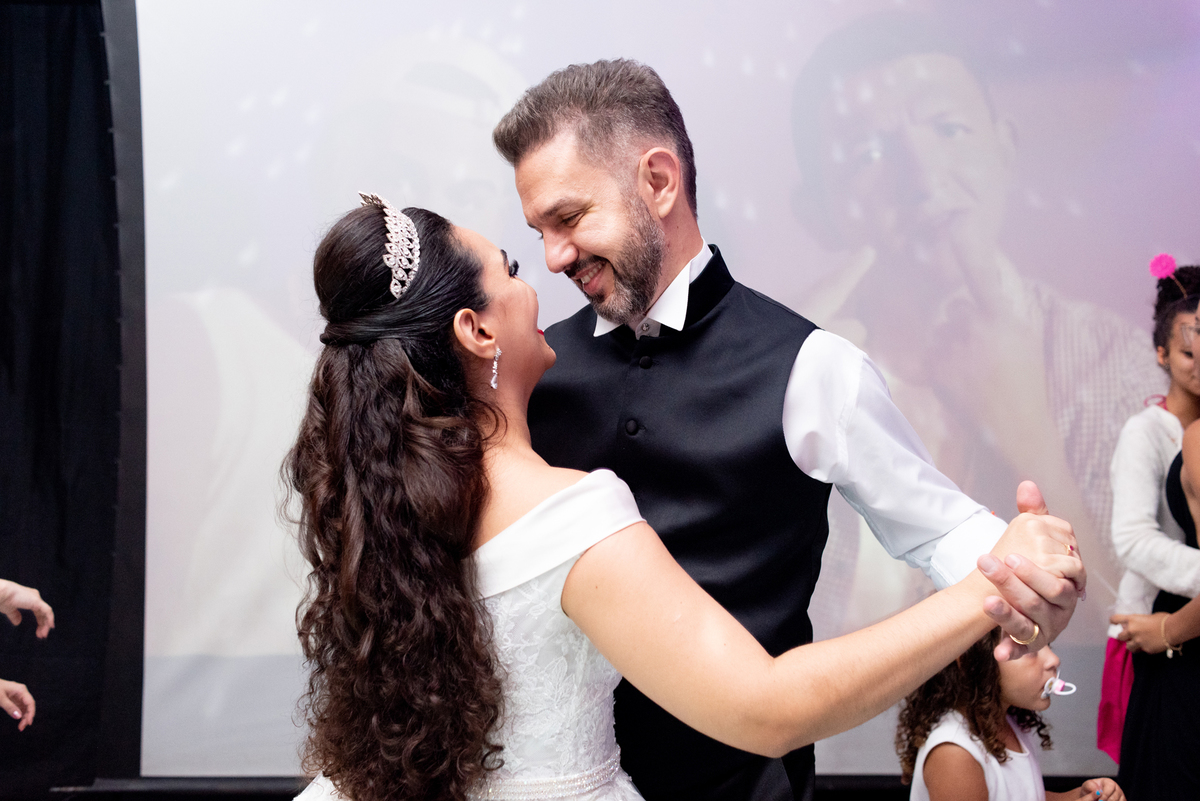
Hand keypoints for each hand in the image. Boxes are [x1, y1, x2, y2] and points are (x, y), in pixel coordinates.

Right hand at [0, 579, 53, 637]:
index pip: (39, 611)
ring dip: (46, 624)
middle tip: (42, 636)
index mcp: (29, 598)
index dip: (40, 622)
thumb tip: (18, 623)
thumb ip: (14, 615)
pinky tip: (50, 626)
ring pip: (46, 613)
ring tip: (43, 635)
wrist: (1, 593)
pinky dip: (50, 618)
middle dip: (43, 625)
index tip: (38, 632)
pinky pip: (47, 611)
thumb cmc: (2, 599)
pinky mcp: (37, 601)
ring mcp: (36, 598)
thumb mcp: (9, 609)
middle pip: (43, 613)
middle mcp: (34, 597)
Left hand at [0, 679, 34, 731]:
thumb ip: (9, 707)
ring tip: (20, 727)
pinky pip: (20, 707)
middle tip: (22, 728)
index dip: (31, 713)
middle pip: (28, 706)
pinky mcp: (13, 699)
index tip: (28, 723)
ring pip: (25, 707)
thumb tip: (18, 717)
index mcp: (21, 690)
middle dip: (27, 717)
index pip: (30, 702)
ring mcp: (18, 695)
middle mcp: (22, 693)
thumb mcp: (0, 698)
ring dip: (24, 717)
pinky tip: (18, 720)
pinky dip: (19, 714)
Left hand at [977, 482, 1084, 659]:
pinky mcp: (1030, 644)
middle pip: (1043, 599)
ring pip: (1030, 622)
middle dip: (1015, 584)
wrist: (1019, 594)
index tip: (1007, 555)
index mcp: (1066, 582)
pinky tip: (996, 652)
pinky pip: (1021, 649)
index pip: (1060, 577)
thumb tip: (1027, 485)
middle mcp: (1061, 607)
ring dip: (1006, 613)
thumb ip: (1034, 515)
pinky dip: (1010, 650)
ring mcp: (1047, 627)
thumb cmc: (1032, 563)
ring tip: (985, 600)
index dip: (1034, 568)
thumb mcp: (1035, 538)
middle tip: (989, 564)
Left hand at [1079, 776, 1123, 799]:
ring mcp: (1121, 796)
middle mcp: (1117, 789)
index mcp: (1109, 782)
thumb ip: (1090, 786)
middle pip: (1115, 797)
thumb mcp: (1087, 785)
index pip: (1110, 787)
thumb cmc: (1090, 789)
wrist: (1092, 795)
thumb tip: (1097, 791)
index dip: (1105, 795)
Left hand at [1110, 612, 1167, 653]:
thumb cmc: (1163, 619)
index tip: (1114, 624)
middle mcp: (1131, 630)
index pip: (1114, 619)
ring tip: (1137, 643)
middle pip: (1119, 636)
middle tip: (1128, 636)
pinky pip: (1141, 650)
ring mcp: (1138, 641)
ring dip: (1131, 645)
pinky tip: (1149, 645)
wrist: (1173, 629)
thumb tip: (1138, 624)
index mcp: (1131, 620)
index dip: (1113, 622)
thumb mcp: (1147, 616)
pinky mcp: (1145, 649)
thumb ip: (1139, 621)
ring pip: (1128, 646)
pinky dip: (1143, 648)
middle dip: (1124, 636)